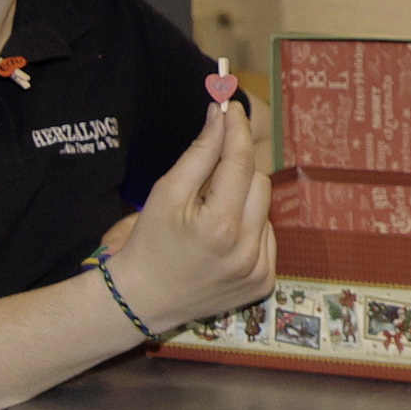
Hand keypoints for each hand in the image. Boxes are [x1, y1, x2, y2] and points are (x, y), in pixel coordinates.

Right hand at [103, 103, 276, 331]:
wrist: (143, 300)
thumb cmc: (149, 242)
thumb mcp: (166, 193)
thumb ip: (199, 153)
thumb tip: (221, 114)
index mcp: (220, 226)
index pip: (240, 162)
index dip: (237, 131)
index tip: (234, 109)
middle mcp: (247, 251)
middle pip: (259, 182)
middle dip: (237, 172)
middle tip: (210, 179)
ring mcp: (259, 270)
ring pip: (264, 210)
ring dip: (243, 203)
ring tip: (210, 218)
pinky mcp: (264, 284)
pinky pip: (267, 238)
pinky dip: (249, 230)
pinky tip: (222, 241)